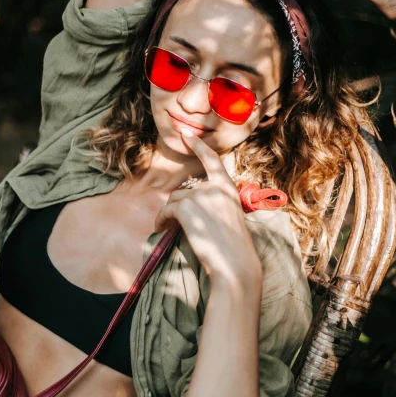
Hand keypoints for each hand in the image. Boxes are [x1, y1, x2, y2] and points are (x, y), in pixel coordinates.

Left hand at [154, 132, 260, 284]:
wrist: (234, 262)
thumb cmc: (232, 245)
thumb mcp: (228, 214)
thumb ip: (212, 201)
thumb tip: (184, 198)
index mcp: (227, 186)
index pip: (211, 159)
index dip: (197, 145)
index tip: (185, 134)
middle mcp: (214, 186)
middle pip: (185, 188)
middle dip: (179, 205)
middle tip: (176, 222)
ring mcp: (200, 195)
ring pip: (174, 199)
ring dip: (169, 213)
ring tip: (169, 228)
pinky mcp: (186, 207)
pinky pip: (166, 209)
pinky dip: (161, 220)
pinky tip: (161, 229)